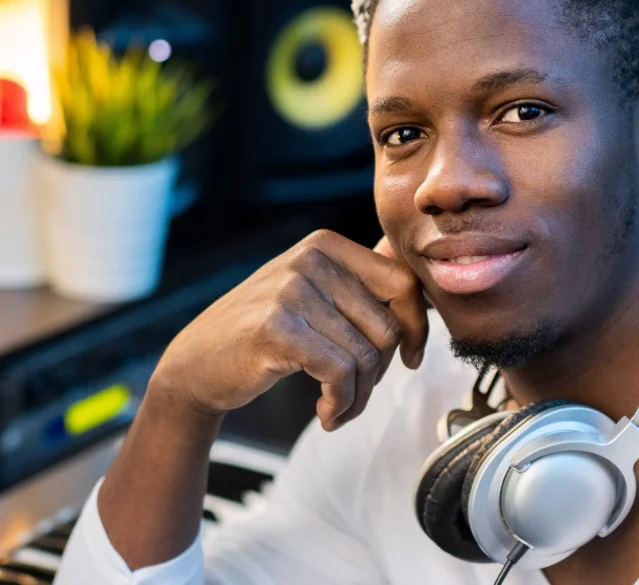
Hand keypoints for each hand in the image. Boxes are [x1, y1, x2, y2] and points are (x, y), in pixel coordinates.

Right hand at [152, 230, 426, 430]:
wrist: (195, 365)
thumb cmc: (265, 336)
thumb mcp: (313, 297)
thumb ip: (359, 290)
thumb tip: (422, 301)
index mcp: (327, 245)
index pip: (402, 283)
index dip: (416, 327)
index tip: (408, 359)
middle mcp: (311, 259)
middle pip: (387, 326)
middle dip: (379, 374)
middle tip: (355, 396)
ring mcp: (292, 290)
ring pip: (366, 355)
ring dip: (359, 396)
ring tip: (339, 408)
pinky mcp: (277, 327)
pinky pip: (340, 372)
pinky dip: (341, 402)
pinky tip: (326, 414)